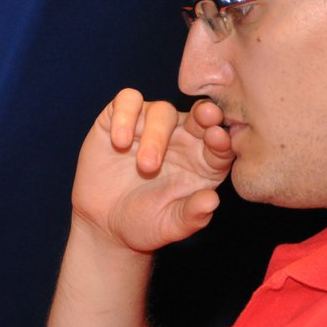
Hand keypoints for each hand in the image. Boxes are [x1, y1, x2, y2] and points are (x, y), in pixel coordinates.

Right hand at [70, 89, 234, 253]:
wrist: (105, 224)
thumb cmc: (145, 223)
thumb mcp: (170, 225)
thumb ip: (192, 215)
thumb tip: (212, 201)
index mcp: (202, 161)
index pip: (220, 143)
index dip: (222, 138)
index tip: (218, 137)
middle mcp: (180, 138)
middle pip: (197, 116)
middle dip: (204, 113)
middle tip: (205, 117)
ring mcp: (150, 126)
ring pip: (162, 110)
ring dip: (156, 134)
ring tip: (146, 166)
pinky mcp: (120, 120)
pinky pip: (127, 101)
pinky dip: (125, 115)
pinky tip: (120, 141)